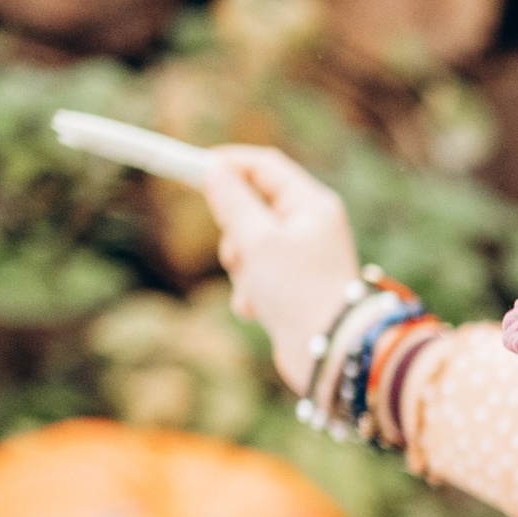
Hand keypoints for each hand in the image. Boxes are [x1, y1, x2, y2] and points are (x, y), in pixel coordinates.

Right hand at [204, 145, 361, 391]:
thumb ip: (233, 203)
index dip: (227, 164)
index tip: (190, 168)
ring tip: (257, 290)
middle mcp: (309, 226)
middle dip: (234, 234)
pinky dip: (250, 291)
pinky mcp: (291, 286)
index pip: (264, 166)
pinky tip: (260, 310)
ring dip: (241, 269)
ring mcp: (300, 257)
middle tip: (239, 254)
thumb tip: (214, 171)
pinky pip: (254, 277)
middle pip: (251, 207)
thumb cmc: (298, 291)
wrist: (327, 352)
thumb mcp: (258, 241)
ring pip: (247, 246)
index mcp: (311, 204)